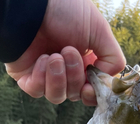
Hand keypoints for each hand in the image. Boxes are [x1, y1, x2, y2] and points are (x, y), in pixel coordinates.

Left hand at [5, 0, 124, 105]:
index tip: (91, 87)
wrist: (31, 5)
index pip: (91, 90)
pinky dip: (42, 78)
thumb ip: (113, 59)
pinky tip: (42, 59)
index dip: (92, 94)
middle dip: (74, 76)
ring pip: (56, 97)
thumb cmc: (65, 10)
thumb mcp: (100, 31)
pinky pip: (36, 91)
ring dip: (59, 79)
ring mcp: (44, 74)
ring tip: (54, 56)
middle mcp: (65, 70)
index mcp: (84, 60)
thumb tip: (108, 82)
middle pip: (75, 94)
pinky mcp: (26, 76)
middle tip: (68, 51)